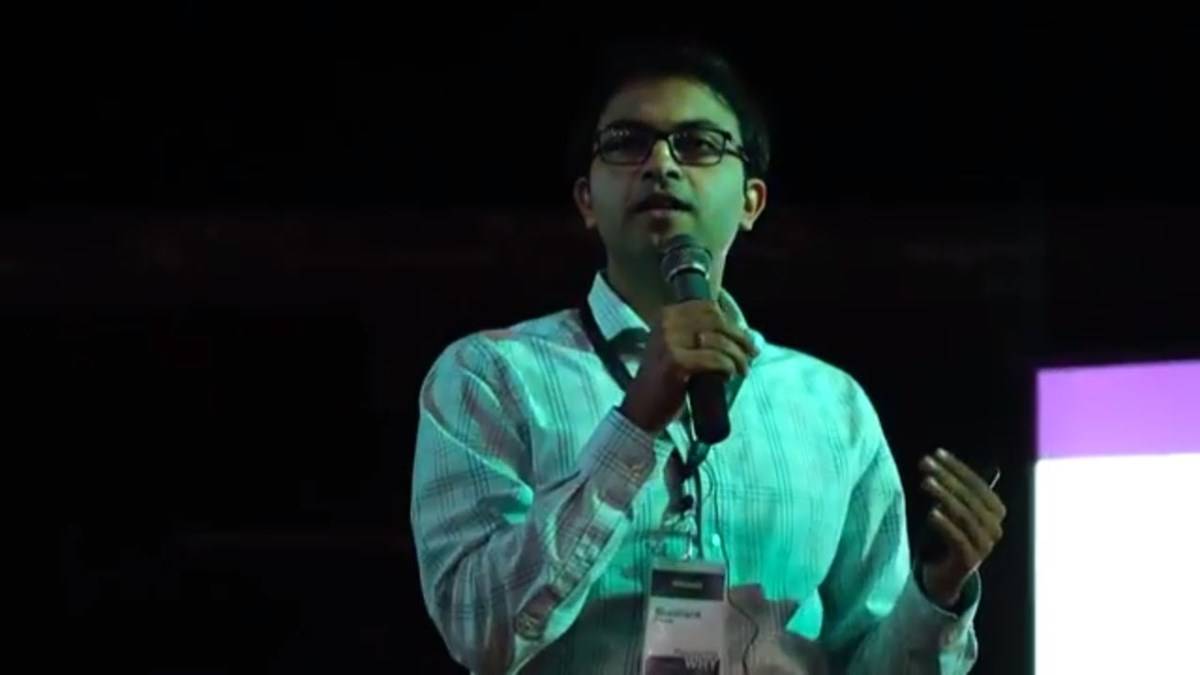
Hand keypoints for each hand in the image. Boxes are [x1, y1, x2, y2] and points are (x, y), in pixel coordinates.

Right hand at [618, 300, 757, 433]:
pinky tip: (729, 375)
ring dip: (737, 356)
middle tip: (751, 355)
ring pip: (718, 341)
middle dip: (740, 338)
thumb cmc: (664, 381)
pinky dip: (727, 367)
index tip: (744, 339)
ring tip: (742, 369)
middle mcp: (667, 323)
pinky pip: (714, 359)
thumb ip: (700, 335)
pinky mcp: (675, 362)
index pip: (709, 308)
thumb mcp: (677, 348)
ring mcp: (669, 342)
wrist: (641, 409)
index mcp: (667, 315)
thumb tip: (740, 333)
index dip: (731, 323)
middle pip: (716, 321)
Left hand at [918, 448, 1005, 607]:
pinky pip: (959, 539)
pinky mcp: (970, 561)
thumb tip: (936, 458)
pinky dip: (946, 524)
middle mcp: (995, 527)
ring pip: (965, 516)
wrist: (949, 574)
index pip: (978, 483)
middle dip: (947, 478)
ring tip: (925, 482)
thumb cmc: (952, 534)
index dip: (957, 467)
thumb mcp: (956, 509)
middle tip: (925, 464)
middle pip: (970, 498)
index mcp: (996, 511)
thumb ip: (953, 488)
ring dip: (944, 497)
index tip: (937, 453)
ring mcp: (985, 546)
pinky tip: (931, 512)